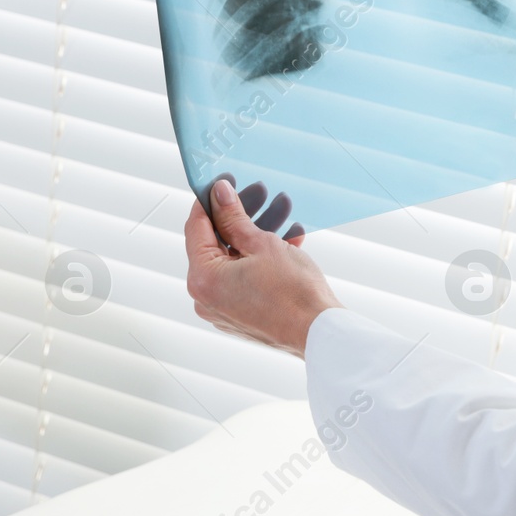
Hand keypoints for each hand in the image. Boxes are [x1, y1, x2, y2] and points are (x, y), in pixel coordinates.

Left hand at [184, 173, 342, 357]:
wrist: (319, 331)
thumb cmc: (293, 292)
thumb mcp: (262, 243)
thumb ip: (235, 217)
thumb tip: (220, 194)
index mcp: (203, 279)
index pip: (196, 228)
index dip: (209, 201)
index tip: (221, 184)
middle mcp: (206, 297)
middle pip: (217, 245)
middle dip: (241, 218)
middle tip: (259, 194)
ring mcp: (223, 308)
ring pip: (235, 260)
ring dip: (257, 236)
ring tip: (282, 214)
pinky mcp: (242, 314)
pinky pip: (245, 278)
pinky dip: (261, 260)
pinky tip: (287, 242)